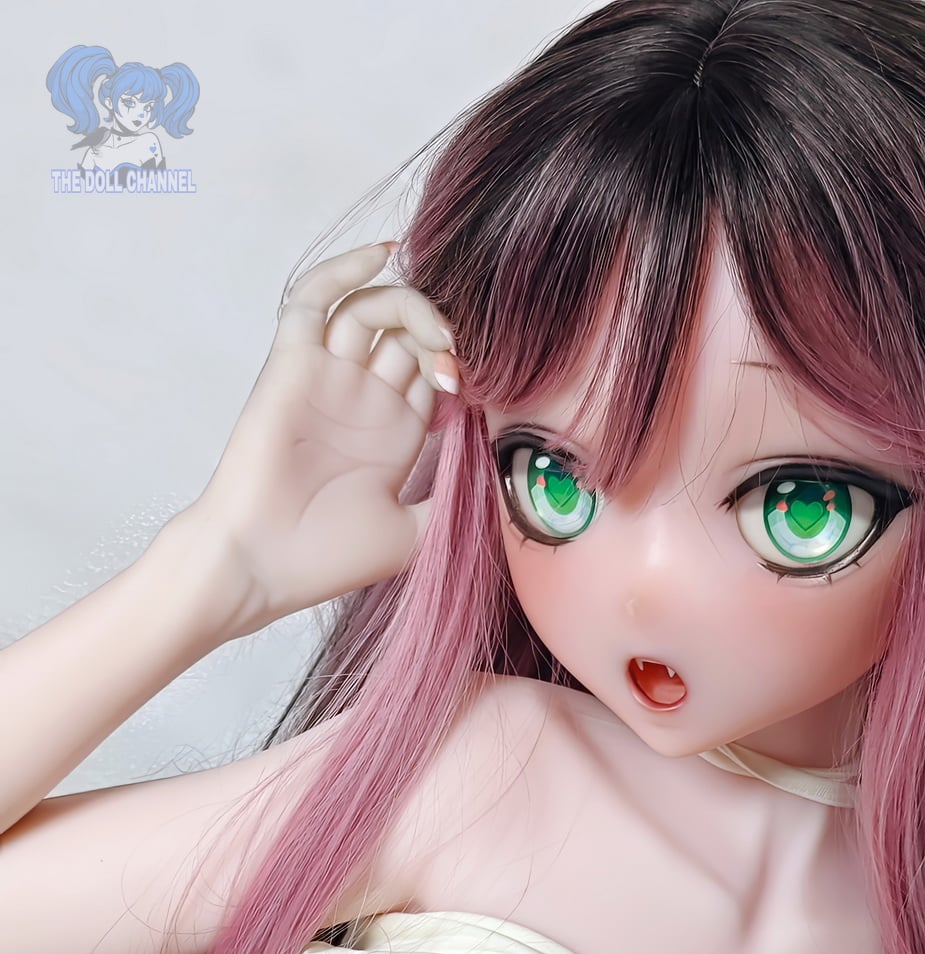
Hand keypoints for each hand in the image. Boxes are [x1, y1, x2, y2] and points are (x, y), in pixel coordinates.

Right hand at [183, 241, 458, 634]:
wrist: (263, 563)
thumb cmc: (327, 558)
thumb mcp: (413, 535)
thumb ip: (452, 499)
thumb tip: (498, 474)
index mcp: (394, 436)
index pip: (435, 373)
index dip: (463, 368)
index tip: (479, 386)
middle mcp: (363, 399)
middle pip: (408, 335)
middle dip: (441, 336)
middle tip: (457, 360)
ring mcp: (328, 378)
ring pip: (372, 309)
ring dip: (410, 306)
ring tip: (435, 333)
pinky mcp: (292, 363)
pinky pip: (315, 297)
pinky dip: (346, 268)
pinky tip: (383, 255)